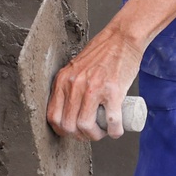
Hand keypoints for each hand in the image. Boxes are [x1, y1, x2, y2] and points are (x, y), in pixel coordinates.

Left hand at [46, 22, 145, 141]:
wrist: (122, 39)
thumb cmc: (102, 53)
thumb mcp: (76, 68)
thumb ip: (70, 84)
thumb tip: (68, 108)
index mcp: (63, 80)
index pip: (53, 116)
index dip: (62, 130)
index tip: (72, 132)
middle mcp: (75, 85)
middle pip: (69, 125)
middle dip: (80, 136)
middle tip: (91, 133)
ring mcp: (93, 88)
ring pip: (86, 126)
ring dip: (95, 136)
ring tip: (103, 131)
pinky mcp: (113, 91)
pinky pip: (111, 121)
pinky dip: (114, 131)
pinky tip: (116, 130)